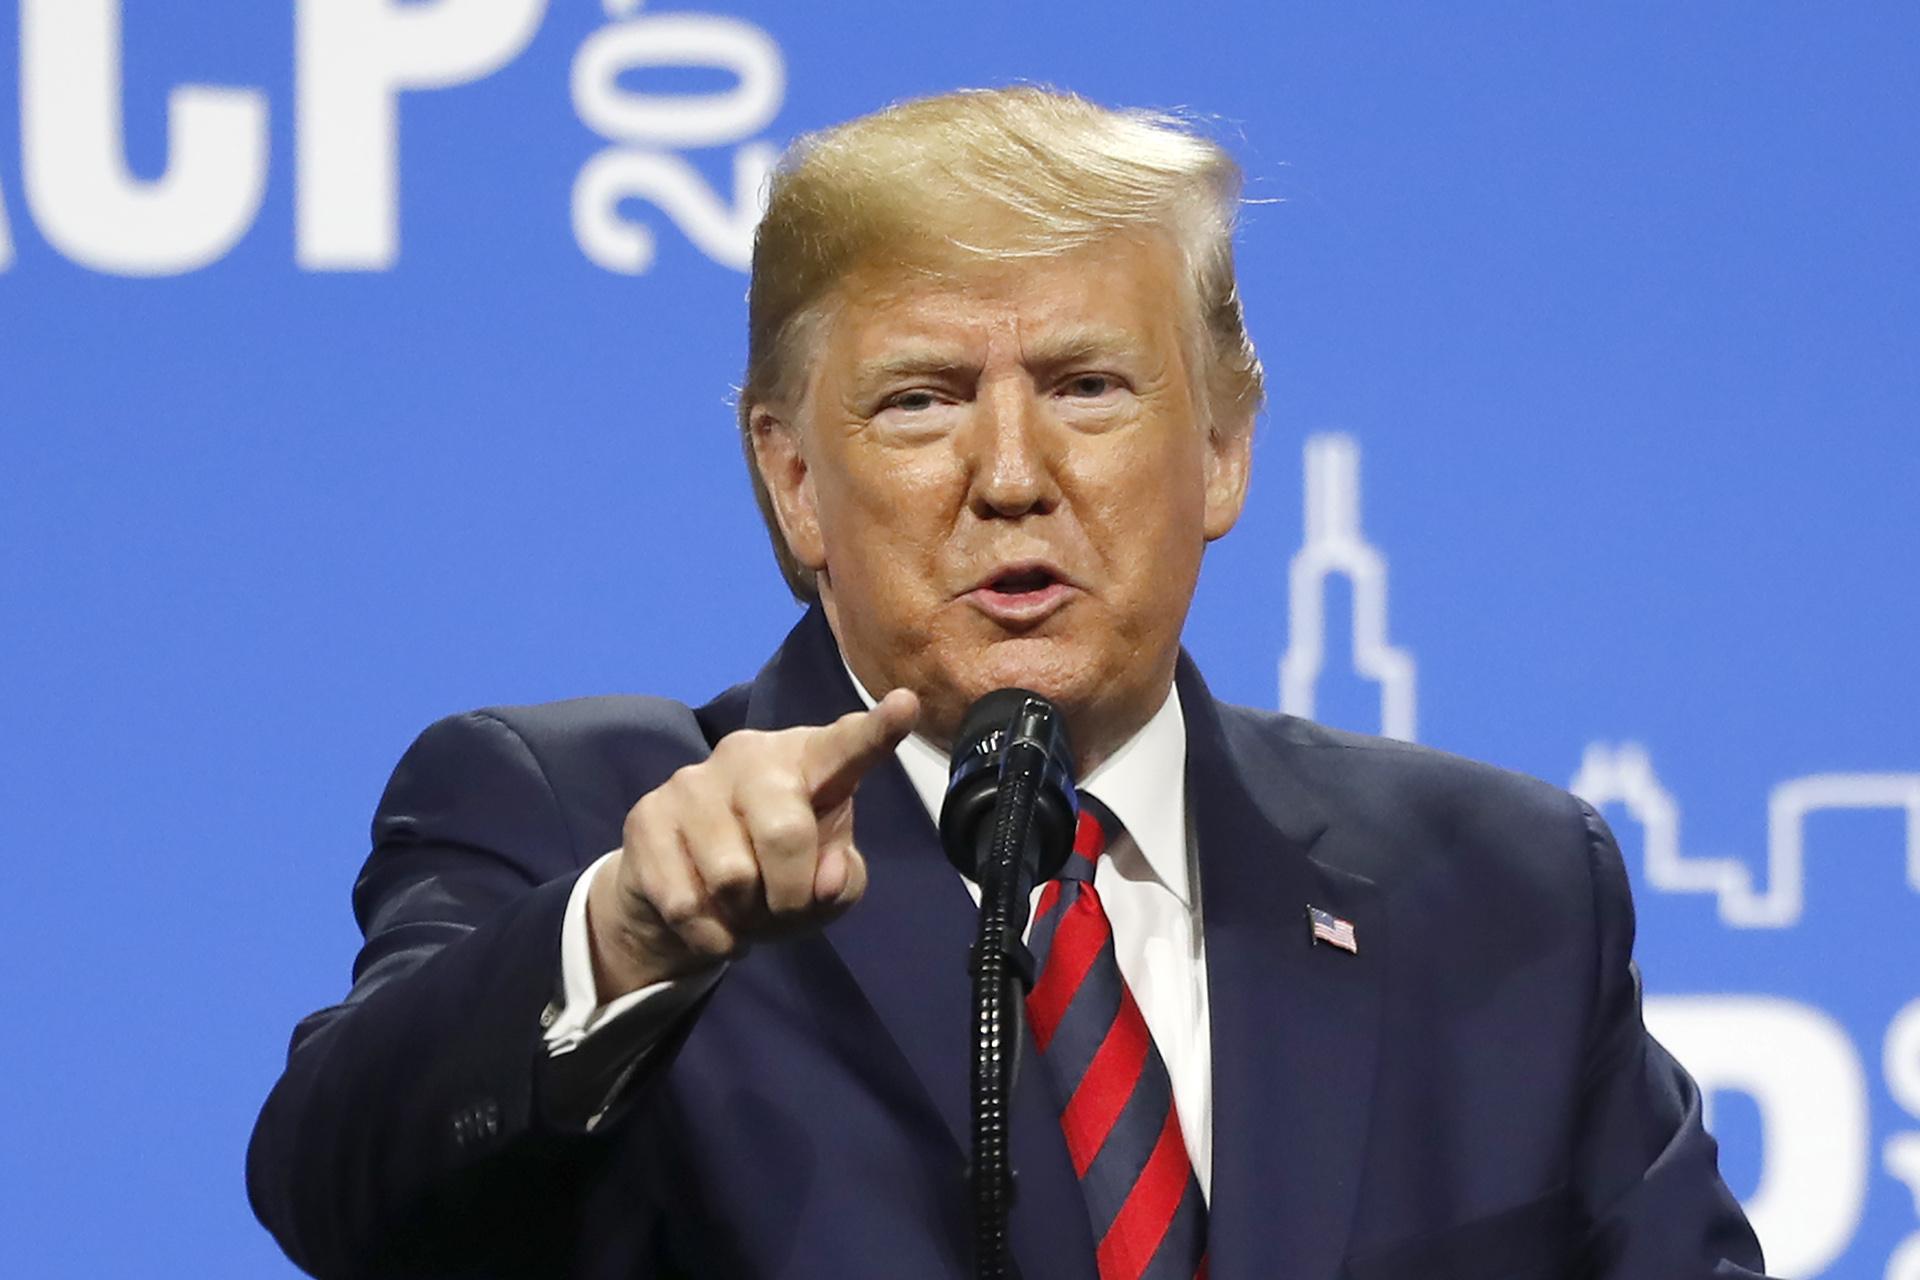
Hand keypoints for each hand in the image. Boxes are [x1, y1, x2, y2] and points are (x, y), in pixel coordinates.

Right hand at [586, 688, 920, 996]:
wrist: (680, 896)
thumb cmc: (774, 876)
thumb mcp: (823, 886)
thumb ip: (842, 881)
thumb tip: (825, 879)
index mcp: (808, 761)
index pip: (847, 746)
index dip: (878, 730)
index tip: (908, 704)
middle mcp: (748, 755)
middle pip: (785, 832)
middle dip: (791, 894)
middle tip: (783, 908)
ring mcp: (691, 782)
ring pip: (732, 876)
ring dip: (745, 916)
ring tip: (741, 908)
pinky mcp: (646, 818)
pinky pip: (687, 903)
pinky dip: (711, 936)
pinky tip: (710, 922)